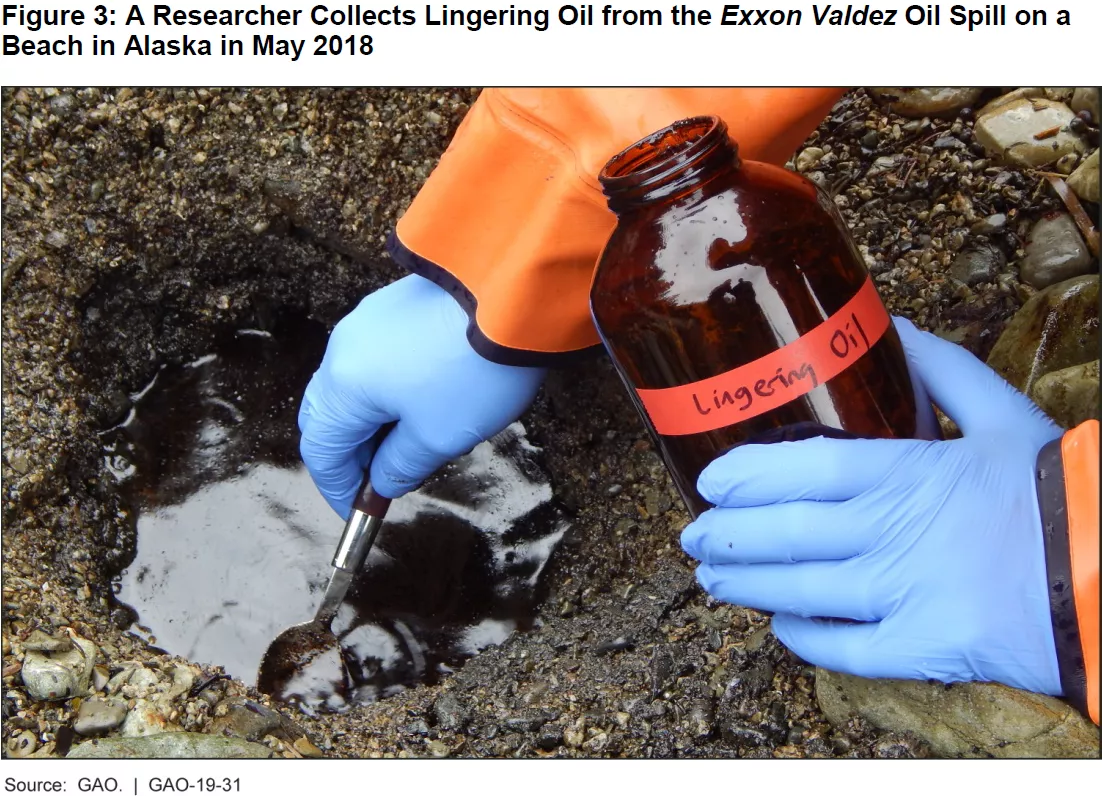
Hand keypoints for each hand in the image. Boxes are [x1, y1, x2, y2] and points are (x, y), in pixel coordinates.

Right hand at [298, 275, 545, 516]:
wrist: (513, 294)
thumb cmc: (474, 369)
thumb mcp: (439, 436)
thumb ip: (401, 466)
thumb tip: (381, 481)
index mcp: (344, 386)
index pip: (321, 449)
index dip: (336, 486)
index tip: (358, 510)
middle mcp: (343, 349)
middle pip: (327, 415)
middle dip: (350, 453)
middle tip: (380, 480)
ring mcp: (367, 322)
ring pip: (351, 385)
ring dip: (369, 422)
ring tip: (407, 445)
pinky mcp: (393, 307)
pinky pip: (373, 359)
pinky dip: (384, 391)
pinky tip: (418, 403)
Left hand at [680, 317, 1063, 695]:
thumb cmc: (1054, 490)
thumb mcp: (1005, 414)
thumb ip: (944, 370)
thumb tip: (894, 328)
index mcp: (907, 471)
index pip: (802, 469)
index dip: (747, 475)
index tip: (711, 480)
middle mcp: (892, 533)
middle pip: (784, 534)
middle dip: (726, 536)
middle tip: (692, 535)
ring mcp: (903, 595)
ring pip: (798, 591)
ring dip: (744, 586)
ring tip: (711, 579)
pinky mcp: (922, 648)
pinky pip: (842, 649)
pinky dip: (802, 637)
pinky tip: (780, 623)